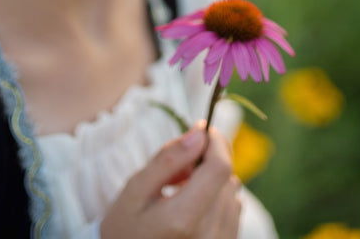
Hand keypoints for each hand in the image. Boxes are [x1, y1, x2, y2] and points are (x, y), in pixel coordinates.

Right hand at [101, 124, 241, 238]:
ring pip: (233, 191)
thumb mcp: (135, 189)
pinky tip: (193, 207)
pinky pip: (234, 209)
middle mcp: (208, 234)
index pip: (219, 169)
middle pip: (226, 178)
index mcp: (183, 218)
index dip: (215, 143)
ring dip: (213, 181)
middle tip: (177, 171)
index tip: (203, 131)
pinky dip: (218, 199)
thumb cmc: (125, 227)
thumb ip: (168, 159)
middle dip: (207, 162)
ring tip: (181, 192)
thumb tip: (200, 132)